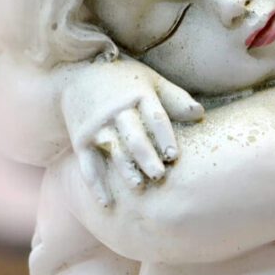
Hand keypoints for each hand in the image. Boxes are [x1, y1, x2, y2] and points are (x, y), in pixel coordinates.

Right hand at [58, 59, 203, 205]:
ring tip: (138, 186)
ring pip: (113, 150)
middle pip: (134, 136)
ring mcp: (97, 127)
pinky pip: (88, 164)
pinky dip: (96, 185)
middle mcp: (116, 111)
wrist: (75, 72)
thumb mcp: (149, 80)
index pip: (155, 117)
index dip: (164, 136)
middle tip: (159, 175)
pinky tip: (106, 203)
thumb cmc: (121, 78)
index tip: (173, 155)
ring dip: (125, 169)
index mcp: (138, 95)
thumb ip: (174, 98)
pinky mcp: (81, 140)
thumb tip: (199, 115)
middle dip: (146, 156)